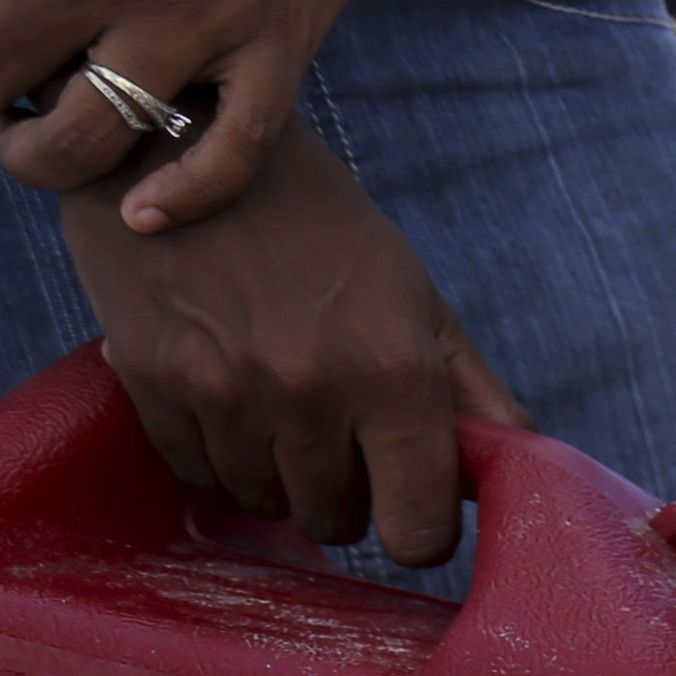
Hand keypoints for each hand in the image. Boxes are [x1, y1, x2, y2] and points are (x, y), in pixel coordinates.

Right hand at [56, 122, 523, 562]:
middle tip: (341, 440)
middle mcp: (309, 390)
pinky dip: (221, 461)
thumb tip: (522, 467)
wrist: (180, 146)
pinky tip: (230, 404)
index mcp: (393, 371)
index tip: (409, 505)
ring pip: (266, 505)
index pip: (417, 530)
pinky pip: (201, 479)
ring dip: (282, 479)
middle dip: (349, 497)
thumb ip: (473, 390)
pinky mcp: (154, 385)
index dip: (418, 530)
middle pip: (338, 522)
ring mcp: (225, 392)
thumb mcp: (413, 293)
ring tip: (282, 409)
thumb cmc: (317, 224)